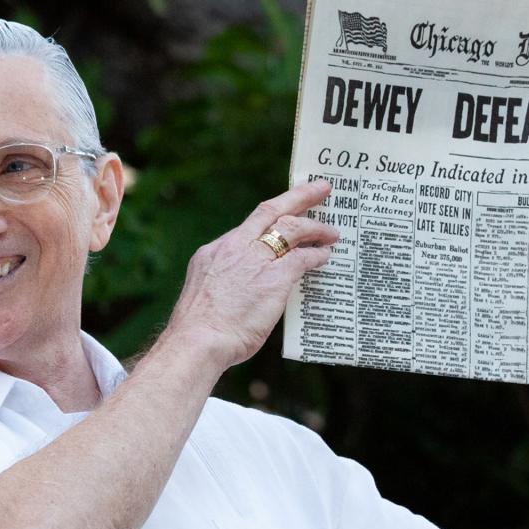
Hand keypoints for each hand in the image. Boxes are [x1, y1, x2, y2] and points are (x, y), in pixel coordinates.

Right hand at [162, 180, 338, 369]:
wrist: (197, 340)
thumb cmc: (199, 330)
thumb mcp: (205, 293)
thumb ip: (226, 283)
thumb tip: (245, 290)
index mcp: (214, 251)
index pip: (248, 226)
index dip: (270, 216)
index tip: (283, 210)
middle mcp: (235, 247)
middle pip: (271, 210)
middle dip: (298, 196)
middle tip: (319, 188)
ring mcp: (255, 259)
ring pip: (292, 228)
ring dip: (315, 227)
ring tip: (331, 232)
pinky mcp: (274, 277)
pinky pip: (303, 257)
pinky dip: (317, 255)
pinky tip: (325, 256)